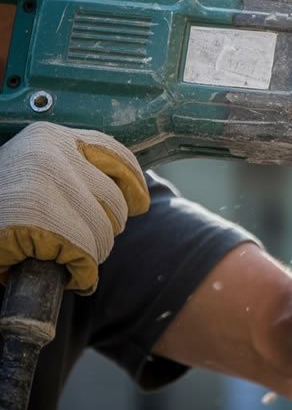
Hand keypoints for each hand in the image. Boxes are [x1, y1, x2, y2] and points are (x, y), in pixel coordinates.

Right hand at [0, 122, 149, 293]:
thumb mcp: (33, 172)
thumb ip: (74, 172)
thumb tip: (134, 193)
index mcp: (50, 137)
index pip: (114, 155)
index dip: (132, 183)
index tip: (141, 201)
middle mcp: (51, 155)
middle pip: (113, 202)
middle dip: (101, 229)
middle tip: (71, 241)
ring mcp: (44, 186)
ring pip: (103, 233)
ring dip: (88, 252)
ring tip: (56, 253)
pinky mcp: (37, 222)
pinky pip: (84, 256)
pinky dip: (81, 272)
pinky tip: (65, 272)